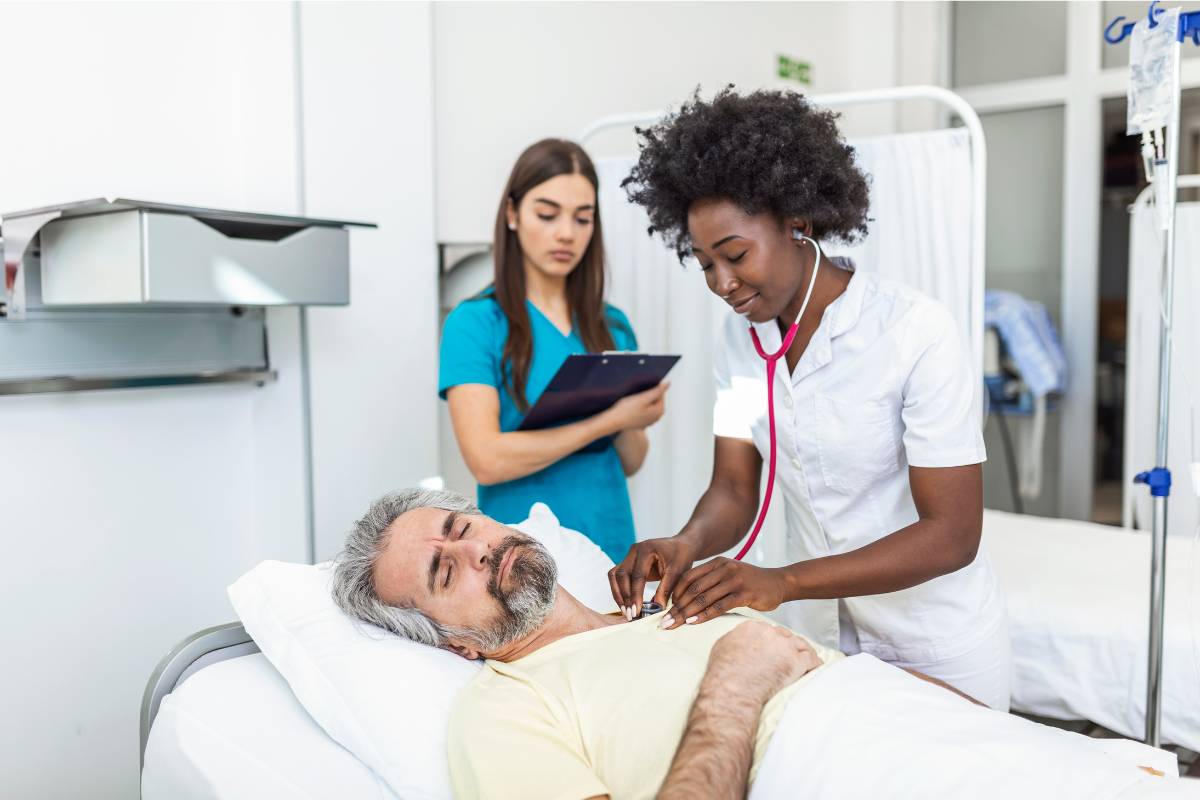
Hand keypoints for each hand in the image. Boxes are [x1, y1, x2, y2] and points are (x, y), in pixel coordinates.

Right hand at [602, 381, 668, 433]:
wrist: (614, 421)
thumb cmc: (627, 410)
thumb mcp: (643, 397)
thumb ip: (657, 391)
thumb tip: (668, 383)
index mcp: (660, 411)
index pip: (660, 393)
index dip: (650, 390)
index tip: (640, 392)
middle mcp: (657, 418)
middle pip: (655, 399)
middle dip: (647, 395)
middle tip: (635, 397)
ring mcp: (650, 421)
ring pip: (649, 404)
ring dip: (642, 401)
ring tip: (632, 402)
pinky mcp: (642, 423)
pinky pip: (643, 410)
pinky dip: (639, 407)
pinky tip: (630, 408)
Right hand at [609, 535, 697, 618]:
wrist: (681, 546)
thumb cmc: (681, 557)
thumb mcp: (678, 572)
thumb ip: (666, 590)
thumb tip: (656, 609)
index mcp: (646, 549)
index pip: (637, 575)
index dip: (635, 595)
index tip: (636, 612)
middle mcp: (634, 551)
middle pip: (621, 575)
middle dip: (624, 597)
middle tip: (630, 615)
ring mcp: (629, 556)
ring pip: (615, 576)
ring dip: (618, 594)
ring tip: (625, 611)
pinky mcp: (629, 563)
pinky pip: (618, 577)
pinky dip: (619, 590)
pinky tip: (626, 603)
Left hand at [662, 557, 785, 629]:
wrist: (778, 582)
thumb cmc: (750, 583)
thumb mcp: (729, 575)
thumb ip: (711, 582)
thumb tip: (687, 601)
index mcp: (717, 563)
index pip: (688, 577)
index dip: (675, 593)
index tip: (666, 609)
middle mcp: (724, 569)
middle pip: (693, 589)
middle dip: (677, 607)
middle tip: (665, 622)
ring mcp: (734, 580)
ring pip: (703, 598)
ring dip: (686, 613)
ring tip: (674, 624)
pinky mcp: (744, 593)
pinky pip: (719, 606)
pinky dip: (704, 615)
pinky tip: (693, 623)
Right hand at [706, 621, 821, 702]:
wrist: (732, 688)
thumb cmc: (723, 672)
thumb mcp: (722, 646)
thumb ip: (735, 639)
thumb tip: (738, 640)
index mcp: (753, 627)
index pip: (769, 630)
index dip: (774, 640)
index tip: (775, 648)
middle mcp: (771, 632)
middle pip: (786, 635)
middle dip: (788, 645)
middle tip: (790, 655)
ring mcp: (785, 646)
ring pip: (801, 645)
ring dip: (804, 652)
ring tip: (807, 659)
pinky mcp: (796, 661)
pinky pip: (812, 660)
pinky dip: (815, 664)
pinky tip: (817, 667)